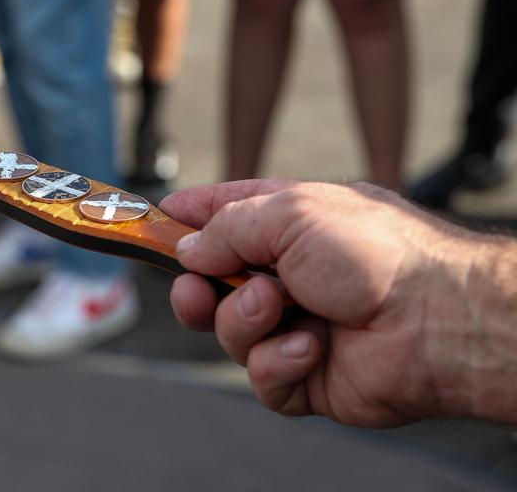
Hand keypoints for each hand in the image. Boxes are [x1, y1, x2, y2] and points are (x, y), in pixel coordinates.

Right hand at [163, 180, 477, 426]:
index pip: (220, 217)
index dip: (185, 220)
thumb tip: (186, 250)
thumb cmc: (373, 251)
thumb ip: (226, 227)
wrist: (435, 320)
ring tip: (280, 309)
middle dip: (195, 290)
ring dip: (244, 321)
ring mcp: (294, 325)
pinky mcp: (305, 376)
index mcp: (286, 225)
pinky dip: (277, 363)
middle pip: (209, 285)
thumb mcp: (289, 211)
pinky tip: (310, 348)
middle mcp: (286, 275)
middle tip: (198, 290)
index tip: (153, 224)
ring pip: (228, 333)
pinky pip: (261, 377)